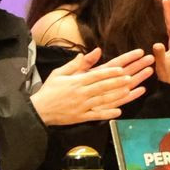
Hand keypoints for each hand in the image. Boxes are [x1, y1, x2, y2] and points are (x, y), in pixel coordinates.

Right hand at [32, 47, 153, 124]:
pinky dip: (108, 114)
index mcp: (76, 82)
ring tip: (129, 91)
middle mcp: (81, 94)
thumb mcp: (60, 73)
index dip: (110, 73)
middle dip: (117, 82)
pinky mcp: (81, 117)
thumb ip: (76, 64)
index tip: (122, 69)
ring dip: (117, 96)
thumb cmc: (50, 90)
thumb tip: (93, 52)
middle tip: (131, 78)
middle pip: (102, 87)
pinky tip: (119, 112)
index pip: (96, 75)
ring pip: (102, 101)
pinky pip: (97, 116)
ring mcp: (82, 106)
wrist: (39, 110)